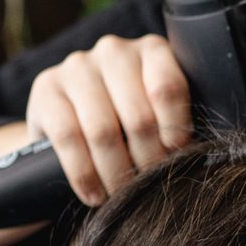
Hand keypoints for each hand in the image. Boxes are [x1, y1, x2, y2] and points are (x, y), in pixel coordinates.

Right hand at [25, 33, 191, 205]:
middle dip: (147, 161)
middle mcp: (113, 50)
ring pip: (102, 131)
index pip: (168, 89)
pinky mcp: (45, 88)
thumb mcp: (157, 110)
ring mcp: (76, 66)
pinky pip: (68, 138)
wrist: (72, 116)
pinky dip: (84, 174)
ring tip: (122, 196)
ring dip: (115, 172)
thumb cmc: (129, 117)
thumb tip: (200, 159)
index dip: (175, 131)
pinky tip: (94, 194)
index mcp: (152, 49)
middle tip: (150, 188)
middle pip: (137, 116)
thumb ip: (177, 121)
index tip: (177, 159)